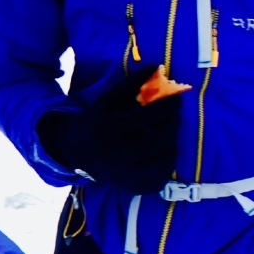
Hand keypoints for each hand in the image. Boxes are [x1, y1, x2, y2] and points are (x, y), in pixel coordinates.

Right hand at [36, 65, 181, 193]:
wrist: (77, 152)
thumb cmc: (97, 120)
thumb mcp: (108, 100)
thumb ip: (131, 84)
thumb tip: (157, 67)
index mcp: (109, 130)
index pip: (149, 117)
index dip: (167, 106)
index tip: (176, 100)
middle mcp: (116, 155)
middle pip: (159, 139)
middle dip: (173, 124)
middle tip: (176, 115)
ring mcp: (124, 174)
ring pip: (162, 159)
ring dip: (172, 143)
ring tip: (169, 132)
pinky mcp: (132, 187)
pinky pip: (160, 177)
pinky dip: (167, 163)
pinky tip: (164, 151)